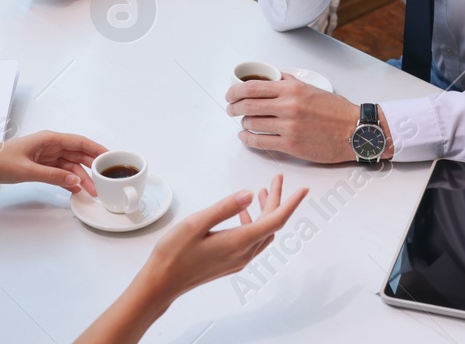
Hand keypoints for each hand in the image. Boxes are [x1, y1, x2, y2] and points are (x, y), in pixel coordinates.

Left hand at [0, 131, 105, 194]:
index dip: (97, 149)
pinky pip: (60, 172)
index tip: (111, 157)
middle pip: (78, 154)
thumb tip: (75, 181)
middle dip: (92, 167)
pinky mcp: (39, 166)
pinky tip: (75, 190)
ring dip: (80, 177)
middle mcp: (50, 145)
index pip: (79, 142)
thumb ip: (53, 176)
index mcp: (48, 139)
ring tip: (91, 191)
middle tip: (104, 181)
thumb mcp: (27, 170)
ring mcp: (45, 156)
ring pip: (70, 165)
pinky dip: (68, 181)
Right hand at [74, 178, 308, 343]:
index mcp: (238, 242)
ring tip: (261, 193)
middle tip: (275, 180)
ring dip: (267, 212)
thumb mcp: (196, 223)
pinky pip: (253, 241)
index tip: (302, 190)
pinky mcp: (230, 263)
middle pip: (271, 225)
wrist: (162, 283)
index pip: (275, 221)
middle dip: (277, 201)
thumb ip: (224, 208)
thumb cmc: (174, 254)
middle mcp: (243, 254)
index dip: (290, 203)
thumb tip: (248, 195)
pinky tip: (242, 214)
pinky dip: (255, 224)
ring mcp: (238, 261)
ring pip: (263, 234)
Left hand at [226, 76, 378, 162]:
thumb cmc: (334, 110)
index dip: (235, 91)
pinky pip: (260, 142)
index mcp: (291, 89)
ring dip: (243, 123)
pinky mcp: (291, 145)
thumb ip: (288, 82)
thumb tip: (268, 78)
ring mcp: (288, 127)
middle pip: (247, 105)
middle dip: (234, 108)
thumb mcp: (310, 87)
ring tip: (243, 123)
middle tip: (231, 109)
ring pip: (252, 124)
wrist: (354, 130)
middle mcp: (288, 106)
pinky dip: (248, 139)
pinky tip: (246, 137)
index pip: (252, 87)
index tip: (230, 95)